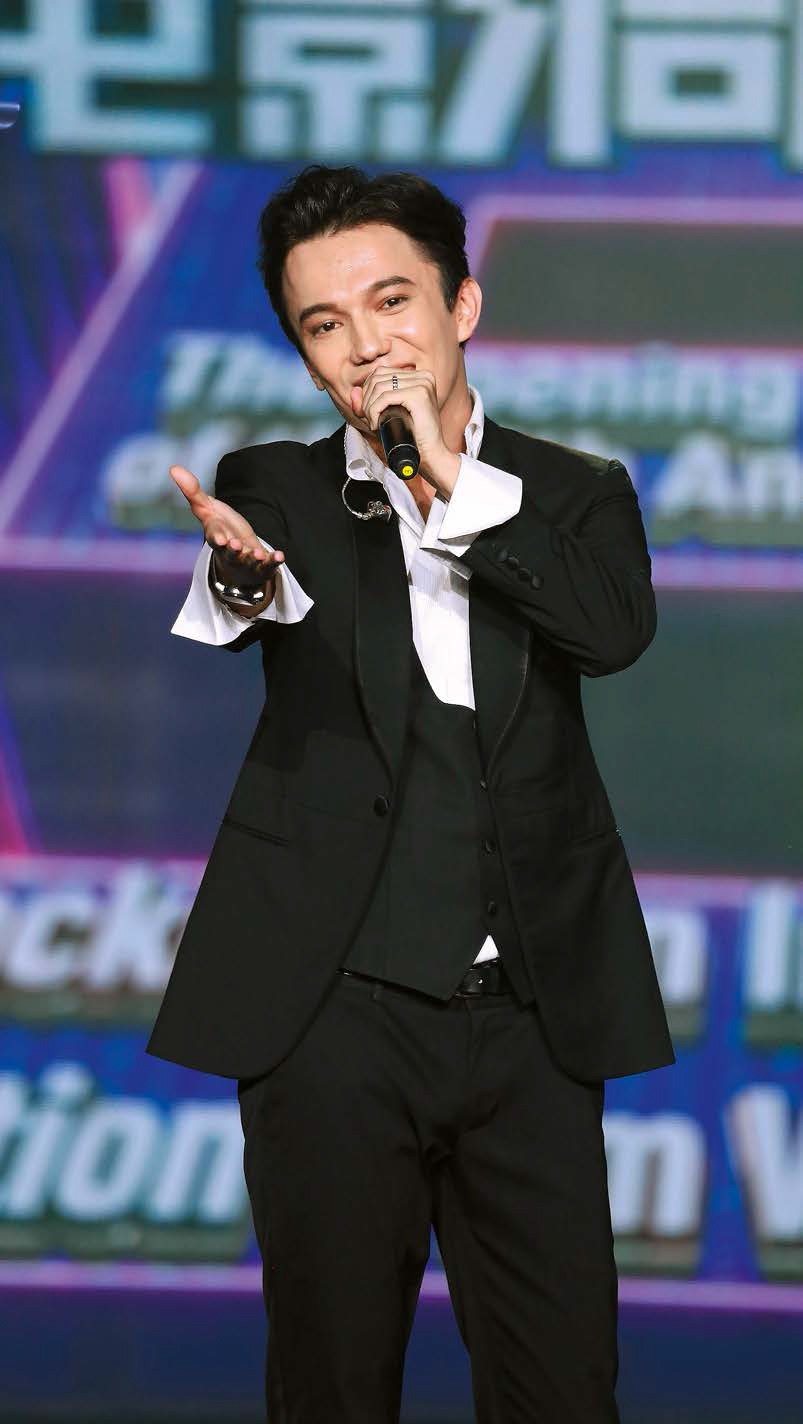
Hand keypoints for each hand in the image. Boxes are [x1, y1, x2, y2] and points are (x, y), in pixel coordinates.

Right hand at [170, 464, 284, 586]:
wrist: (238, 556)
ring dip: (253, 558)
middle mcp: (230, 553)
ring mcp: (246, 562)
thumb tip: (173, 468)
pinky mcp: (262, 566)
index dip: (217, 537)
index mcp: (217, 538)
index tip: (221, 538)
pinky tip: (280, 556)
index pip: (215, 537)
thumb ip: (193, 492)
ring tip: (258, 554)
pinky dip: (274, 562)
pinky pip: (269, 565)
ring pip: (248, 562)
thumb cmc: (221, 529)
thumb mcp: (207, 509)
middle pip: (230, 554)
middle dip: (232, 550)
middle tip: (235, 545)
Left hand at [350, 367, 459, 492]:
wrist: (431, 456)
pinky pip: (385, 397)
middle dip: (366, 400)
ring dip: (369, 407)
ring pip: (379, 386)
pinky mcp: (419, 395)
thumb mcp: (386, 416)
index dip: (367, 392)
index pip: (381, 372)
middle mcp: (423, 376)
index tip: (368, 413)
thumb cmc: (412, 438)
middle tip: (370, 420)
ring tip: (374, 423)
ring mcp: (422, 384)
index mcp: (419, 376)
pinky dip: (374, 411)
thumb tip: (354, 391)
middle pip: (378, 377)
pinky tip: (377, 424)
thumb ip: (369, 403)